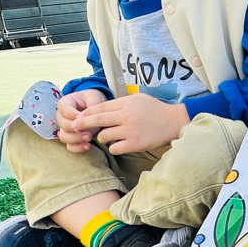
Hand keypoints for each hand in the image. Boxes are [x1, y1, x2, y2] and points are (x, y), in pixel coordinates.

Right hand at [57, 90, 107, 152]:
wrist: (97, 108)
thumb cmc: (93, 100)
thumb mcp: (94, 96)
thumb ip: (90, 104)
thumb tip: (82, 117)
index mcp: (65, 103)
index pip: (64, 110)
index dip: (72, 115)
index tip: (83, 118)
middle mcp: (62, 116)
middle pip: (62, 125)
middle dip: (75, 128)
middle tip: (87, 130)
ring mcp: (65, 129)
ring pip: (64, 137)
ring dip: (76, 139)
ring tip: (89, 138)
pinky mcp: (71, 138)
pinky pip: (69, 146)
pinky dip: (77, 148)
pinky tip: (87, 146)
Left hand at [74, 93, 191, 154]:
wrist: (173, 121)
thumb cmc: (155, 109)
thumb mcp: (138, 99)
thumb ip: (120, 103)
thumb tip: (100, 109)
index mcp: (126, 103)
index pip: (99, 107)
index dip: (86, 113)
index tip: (78, 117)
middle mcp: (126, 116)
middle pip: (97, 120)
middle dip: (82, 124)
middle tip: (74, 127)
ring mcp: (130, 131)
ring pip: (104, 136)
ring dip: (102, 138)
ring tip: (107, 137)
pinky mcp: (135, 144)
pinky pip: (114, 148)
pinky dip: (113, 147)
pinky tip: (118, 144)